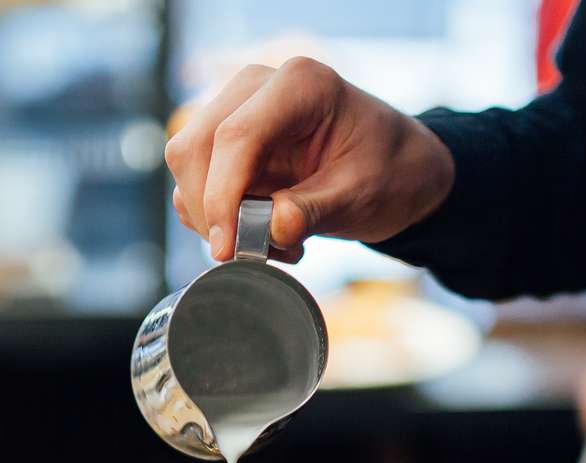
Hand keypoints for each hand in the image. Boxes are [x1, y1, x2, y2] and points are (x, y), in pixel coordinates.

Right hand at [164, 57, 454, 262]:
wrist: (397, 168)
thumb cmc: (388, 172)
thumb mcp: (362, 196)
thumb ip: (315, 211)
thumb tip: (271, 229)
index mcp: (301, 85)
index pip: (236, 136)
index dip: (221, 197)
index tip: (228, 249)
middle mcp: (259, 86)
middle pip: (196, 148)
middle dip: (211, 211)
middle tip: (252, 254)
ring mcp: (237, 108)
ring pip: (187, 165)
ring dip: (216, 217)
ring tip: (275, 241)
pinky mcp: (225, 137)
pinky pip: (197, 180)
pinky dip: (219, 215)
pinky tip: (263, 229)